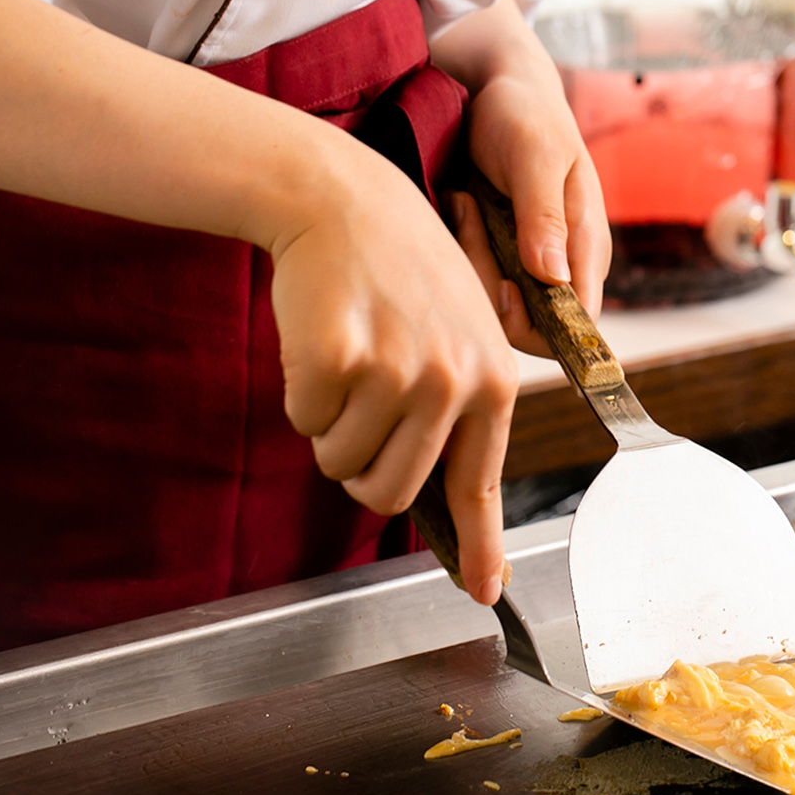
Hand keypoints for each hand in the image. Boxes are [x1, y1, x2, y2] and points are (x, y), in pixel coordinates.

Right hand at [267, 147, 517, 606]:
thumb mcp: (462, 332)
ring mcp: (397, 371)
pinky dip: (301, 393)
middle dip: (360, 467)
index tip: (486, 593)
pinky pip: (304, 419)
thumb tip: (450, 502)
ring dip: (330, 427)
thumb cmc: (402, 273)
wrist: (346, 201)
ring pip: (340, 459)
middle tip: (358, 412)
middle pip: (388, 490)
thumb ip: (462, 410)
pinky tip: (322, 339)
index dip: (480, 547)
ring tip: (348, 361)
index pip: (479, 486)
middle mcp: (452, 381)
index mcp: (493, 380)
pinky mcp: (338, 358)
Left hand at [429, 0, 607, 351]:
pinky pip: (475, 278)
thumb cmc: (526, 114)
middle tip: (471, 220)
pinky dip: (461, 248)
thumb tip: (553, 279)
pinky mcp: (498, 254)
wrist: (495, 87)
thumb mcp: (537, 155)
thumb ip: (545, 216)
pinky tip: (459, 204)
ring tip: (465, 202)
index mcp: (587, 247)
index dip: (543, 323)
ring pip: (496, 303)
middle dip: (491, 284)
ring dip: (472, 259)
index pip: (580, 322)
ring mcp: (528, 261)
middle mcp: (561, 263)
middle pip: (531, 321)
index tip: (503, 285)